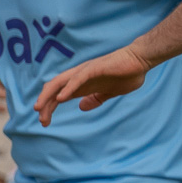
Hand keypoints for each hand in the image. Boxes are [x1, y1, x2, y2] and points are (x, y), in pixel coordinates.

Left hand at [33, 40, 155, 126]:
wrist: (141, 59)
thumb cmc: (127, 74)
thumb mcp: (108, 93)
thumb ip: (95, 99)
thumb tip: (82, 107)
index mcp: (81, 84)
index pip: (58, 95)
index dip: (49, 107)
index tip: (44, 122)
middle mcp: (79, 76)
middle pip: (54, 89)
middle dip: (44, 104)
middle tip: (41, 121)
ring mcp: (85, 71)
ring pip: (60, 82)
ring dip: (49, 95)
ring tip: (40, 108)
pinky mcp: (94, 68)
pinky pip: (77, 79)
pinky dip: (68, 88)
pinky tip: (60, 98)